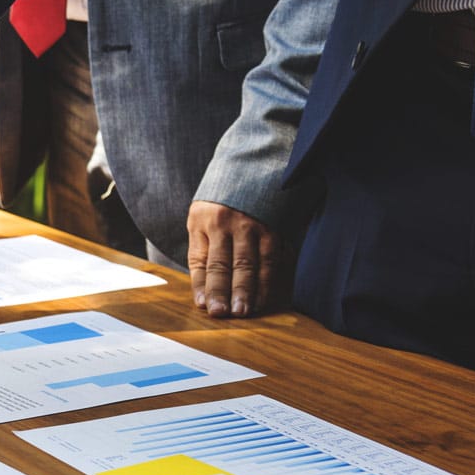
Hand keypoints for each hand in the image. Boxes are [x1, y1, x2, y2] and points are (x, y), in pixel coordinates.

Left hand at [187, 201, 279, 317]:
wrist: (257, 160)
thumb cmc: (226, 195)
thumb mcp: (204, 213)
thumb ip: (204, 244)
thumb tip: (204, 284)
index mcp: (202, 220)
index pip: (200, 260)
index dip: (201, 285)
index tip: (203, 305)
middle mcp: (225, 222)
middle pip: (223, 264)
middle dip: (222, 292)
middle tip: (222, 314)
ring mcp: (251, 224)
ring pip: (249, 264)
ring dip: (247, 290)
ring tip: (244, 311)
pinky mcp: (275, 225)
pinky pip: (272, 258)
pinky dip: (269, 280)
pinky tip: (266, 296)